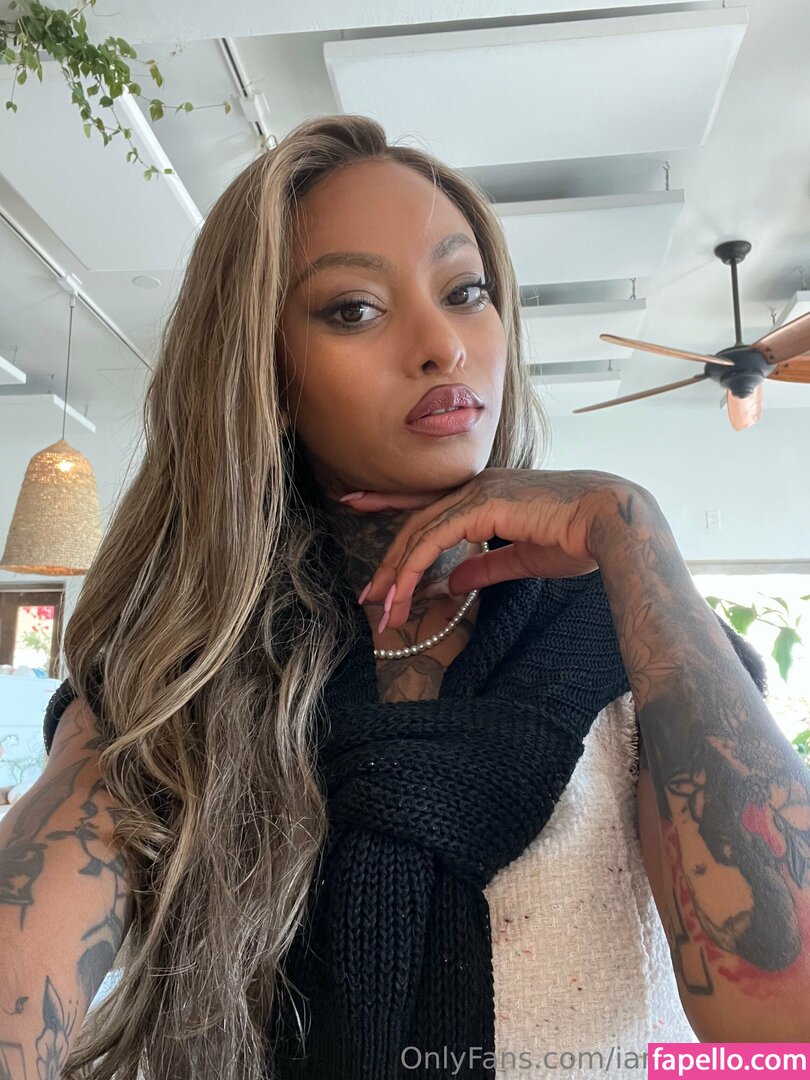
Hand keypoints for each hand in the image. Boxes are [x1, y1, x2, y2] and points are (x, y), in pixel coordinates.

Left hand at [331, 467, 644, 630]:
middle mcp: (475, 487)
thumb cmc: (578, 538)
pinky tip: (399, 592)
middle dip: (388, 561)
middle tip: (367, 595)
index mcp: (486, 494)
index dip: (389, 504)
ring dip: (395, 574)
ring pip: (418, 534)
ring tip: (380, 608)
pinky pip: (433, 540)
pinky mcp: (480, 507)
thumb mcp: (522, 559)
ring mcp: (476, 493)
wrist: (608, 523)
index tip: (356, 504)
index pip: (427, 502)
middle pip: (415, 523)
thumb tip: (453, 584)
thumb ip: (485, 568)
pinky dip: (412, 567)